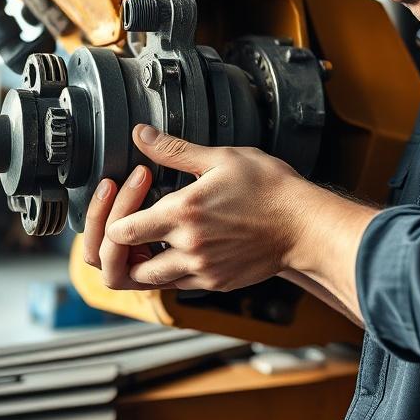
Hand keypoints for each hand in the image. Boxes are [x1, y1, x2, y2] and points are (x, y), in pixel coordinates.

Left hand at [84, 124, 314, 291]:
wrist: (306, 225)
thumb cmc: (270, 188)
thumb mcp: (222, 158)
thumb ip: (174, 150)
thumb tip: (141, 135)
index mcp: (183, 214)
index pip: (120, 233)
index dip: (113, 219)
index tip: (126, 199)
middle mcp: (188, 248)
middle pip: (125, 267)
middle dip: (117, 250)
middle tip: (125, 227)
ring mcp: (202, 271)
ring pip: (149, 282)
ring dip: (140, 263)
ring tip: (147, 238)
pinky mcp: (216, 282)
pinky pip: (177, 285)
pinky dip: (168, 270)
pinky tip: (177, 245)